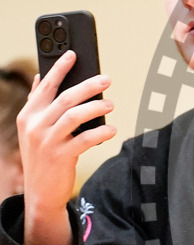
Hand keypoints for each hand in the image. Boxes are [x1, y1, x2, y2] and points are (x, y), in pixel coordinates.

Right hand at [16, 51, 114, 244]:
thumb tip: (40, 77)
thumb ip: (37, 103)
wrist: (40, 190)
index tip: (73, 54)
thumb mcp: (32, 128)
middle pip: (64, 98)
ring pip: (74, 116)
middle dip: (87, 85)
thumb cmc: (42, 154)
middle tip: (106, 79)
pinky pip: (84, 139)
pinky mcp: (61, 156)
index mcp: (29, 114)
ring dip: (96, 107)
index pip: (46, 86)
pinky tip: (112, 129)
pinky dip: (100, 132)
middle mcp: (35, 125)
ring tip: (111, 103)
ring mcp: (47, 141)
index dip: (59, 68)